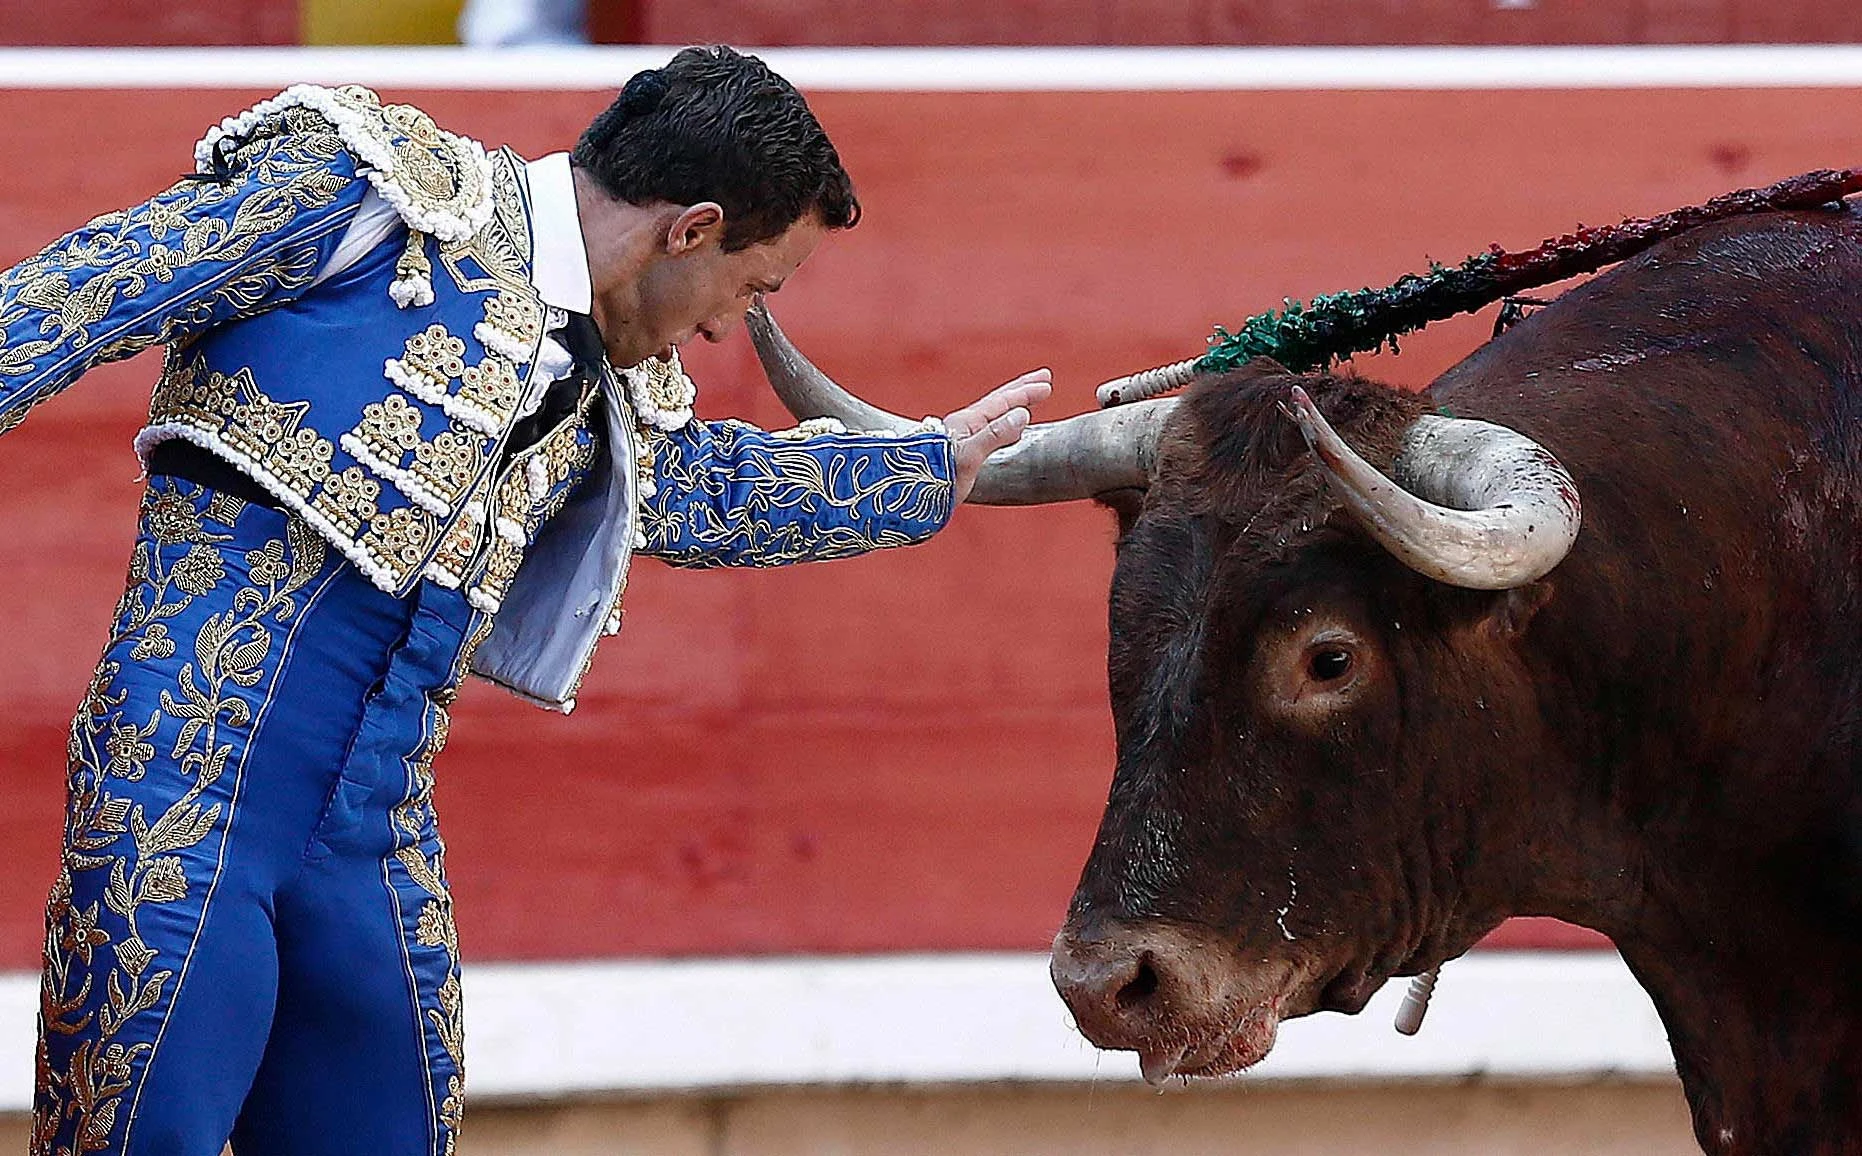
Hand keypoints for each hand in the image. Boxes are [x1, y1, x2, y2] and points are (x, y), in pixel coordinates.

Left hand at [943, 369, 1051, 502]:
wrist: (909, 495)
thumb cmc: (936, 477)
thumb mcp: (969, 456)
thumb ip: (995, 435)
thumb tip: (1022, 414)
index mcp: (966, 422)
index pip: (1001, 401)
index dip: (1024, 392)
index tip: (1047, 385)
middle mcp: (964, 427)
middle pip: (997, 402)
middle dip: (1021, 390)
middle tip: (1044, 379)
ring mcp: (961, 439)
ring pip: (993, 415)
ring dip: (1013, 405)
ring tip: (1028, 401)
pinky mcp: (960, 454)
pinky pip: (989, 430)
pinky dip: (1004, 424)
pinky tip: (1008, 431)